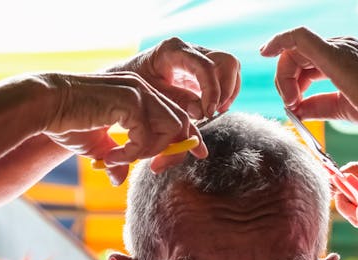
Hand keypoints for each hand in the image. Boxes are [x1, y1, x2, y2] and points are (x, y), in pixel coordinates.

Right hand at [42, 71, 204, 184]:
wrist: (46, 107)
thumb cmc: (68, 123)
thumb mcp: (97, 147)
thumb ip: (115, 159)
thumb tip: (119, 178)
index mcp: (141, 96)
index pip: (178, 116)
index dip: (189, 138)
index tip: (191, 156)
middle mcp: (144, 90)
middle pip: (182, 123)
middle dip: (174, 151)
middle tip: (155, 168)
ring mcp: (138, 92)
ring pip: (170, 129)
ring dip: (151, 152)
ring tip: (123, 158)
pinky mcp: (129, 100)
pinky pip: (146, 136)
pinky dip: (132, 153)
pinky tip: (111, 156)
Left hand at [109, 37, 240, 121]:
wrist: (126, 83)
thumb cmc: (135, 88)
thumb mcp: (153, 97)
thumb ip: (177, 103)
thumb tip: (202, 111)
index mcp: (173, 50)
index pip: (206, 66)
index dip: (212, 91)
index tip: (208, 113)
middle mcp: (190, 50)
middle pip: (226, 62)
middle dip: (225, 90)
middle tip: (212, 112)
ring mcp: (198, 58)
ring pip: (230, 68)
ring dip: (228, 92)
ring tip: (213, 111)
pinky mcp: (202, 70)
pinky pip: (226, 78)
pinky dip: (225, 94)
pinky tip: (212, 108)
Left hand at [260, 27, 357, 128]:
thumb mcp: (342, 109)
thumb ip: (318, 107)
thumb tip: (297, 111)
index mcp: (345, 59)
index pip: (309, 63)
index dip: (292, 79)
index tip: (288, 98)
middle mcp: (340, 47)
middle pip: (297, 56)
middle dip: (286, 81)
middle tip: (291, 105)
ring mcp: (337, 46)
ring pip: (294, 50)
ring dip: (285, 77)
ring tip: (292, 102)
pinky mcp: (332, 52)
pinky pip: (297, 38)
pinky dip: (279, 42)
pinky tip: (266, 53)